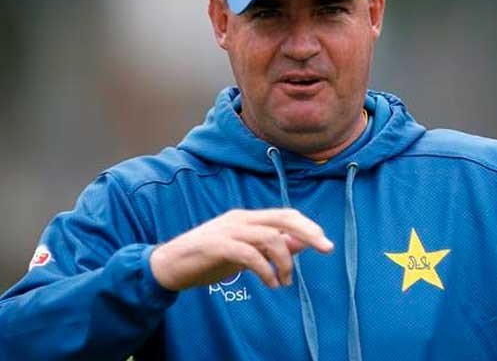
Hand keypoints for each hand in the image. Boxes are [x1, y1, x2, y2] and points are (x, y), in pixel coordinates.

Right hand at [149, 208, 333, 290]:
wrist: (168, 265)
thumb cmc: (208, 259)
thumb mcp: (245, 253)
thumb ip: (270, 247)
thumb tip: (301, 243)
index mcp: (248, 218)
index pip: (285, 214)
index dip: (307, 226)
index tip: (324, 242)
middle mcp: (241, 218)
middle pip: (283, 218)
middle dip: (308, 232)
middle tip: (326, 248)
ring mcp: (228, 230)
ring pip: (269, 237)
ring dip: (284, 261)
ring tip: (284, 282)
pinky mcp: (216, 245)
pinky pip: (249, 254)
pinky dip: (265, 270)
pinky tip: (270, 283)